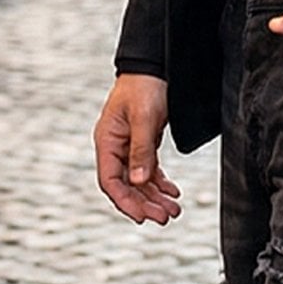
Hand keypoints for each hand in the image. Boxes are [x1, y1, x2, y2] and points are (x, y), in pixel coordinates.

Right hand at [93, 74, 181, 225]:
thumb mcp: (144, 118)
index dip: (125, 202)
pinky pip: (149, 172)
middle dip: (145, 204)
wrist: (155, 65)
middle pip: (126, 186)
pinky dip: (161, 184)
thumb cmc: (145, 86)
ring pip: (139, 182)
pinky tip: (173, 193)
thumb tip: (138, 182)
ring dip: (156, 198)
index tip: (143, 217)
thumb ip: (141, 151)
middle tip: (166, 218)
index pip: (110, 181)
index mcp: (107, 141)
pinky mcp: (143, 145)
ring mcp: (128, 148)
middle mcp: (115, 148)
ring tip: (174, 210)